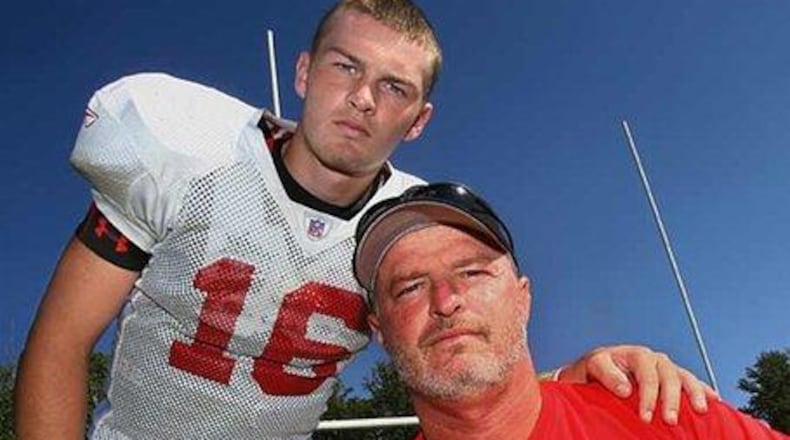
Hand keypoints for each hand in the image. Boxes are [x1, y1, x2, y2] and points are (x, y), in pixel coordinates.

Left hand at [557, 344, 719, 424]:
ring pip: (683, 376)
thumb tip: (626, 390)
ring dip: (693, 393)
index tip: (645, 417)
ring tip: (701, 411)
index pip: (646, 373)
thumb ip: (607, 374)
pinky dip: (703, 389)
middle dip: (671, 399)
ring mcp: (664, 367)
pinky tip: (715, 400)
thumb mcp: (593, 366)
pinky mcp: (671, 377)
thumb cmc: (592, 370)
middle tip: (670, 421)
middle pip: (668, 375)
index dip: (648, 395)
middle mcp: (653, 358)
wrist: (595, 370)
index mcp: (634, 354)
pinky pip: (691, 381)